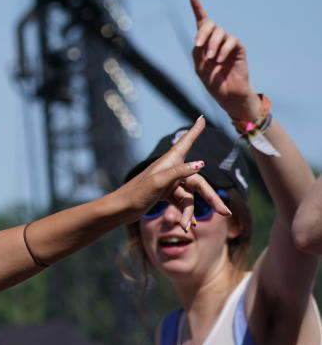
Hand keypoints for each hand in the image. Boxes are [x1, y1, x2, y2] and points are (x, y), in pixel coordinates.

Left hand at [118, 116, 230, 231]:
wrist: (119, 209)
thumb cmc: (136, 193)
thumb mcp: (158, 182)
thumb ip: (179, 172)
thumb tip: (201, 164)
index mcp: (169, 162)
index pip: (185, 142)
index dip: (195, 131)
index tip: (202, 117)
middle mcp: (171, 170)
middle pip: (198, 183)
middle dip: (211, 199)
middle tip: (226, 213)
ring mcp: (169, 183)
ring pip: (190, 197)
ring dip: (189, 213)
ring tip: (187, 227)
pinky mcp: (166, 194)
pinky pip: (182, 203)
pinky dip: (184, 213)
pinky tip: (187, 226)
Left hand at [190, 0, 256, 117]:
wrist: (227, 93)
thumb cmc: (212, 80)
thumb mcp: (199, 66)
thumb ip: (197, 51)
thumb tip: (201, 39)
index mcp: (204, 42)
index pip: (201, 21)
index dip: (197, 7)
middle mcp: (216, 39)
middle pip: (209, 24)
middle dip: (202, 32)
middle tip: (198, 45)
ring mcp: (228, 42)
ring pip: (220, 32)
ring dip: (213, 45)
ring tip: (212, 59)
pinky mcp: (239, 47)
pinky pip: (231, 41)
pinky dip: (224, 50)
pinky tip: (220, 60)